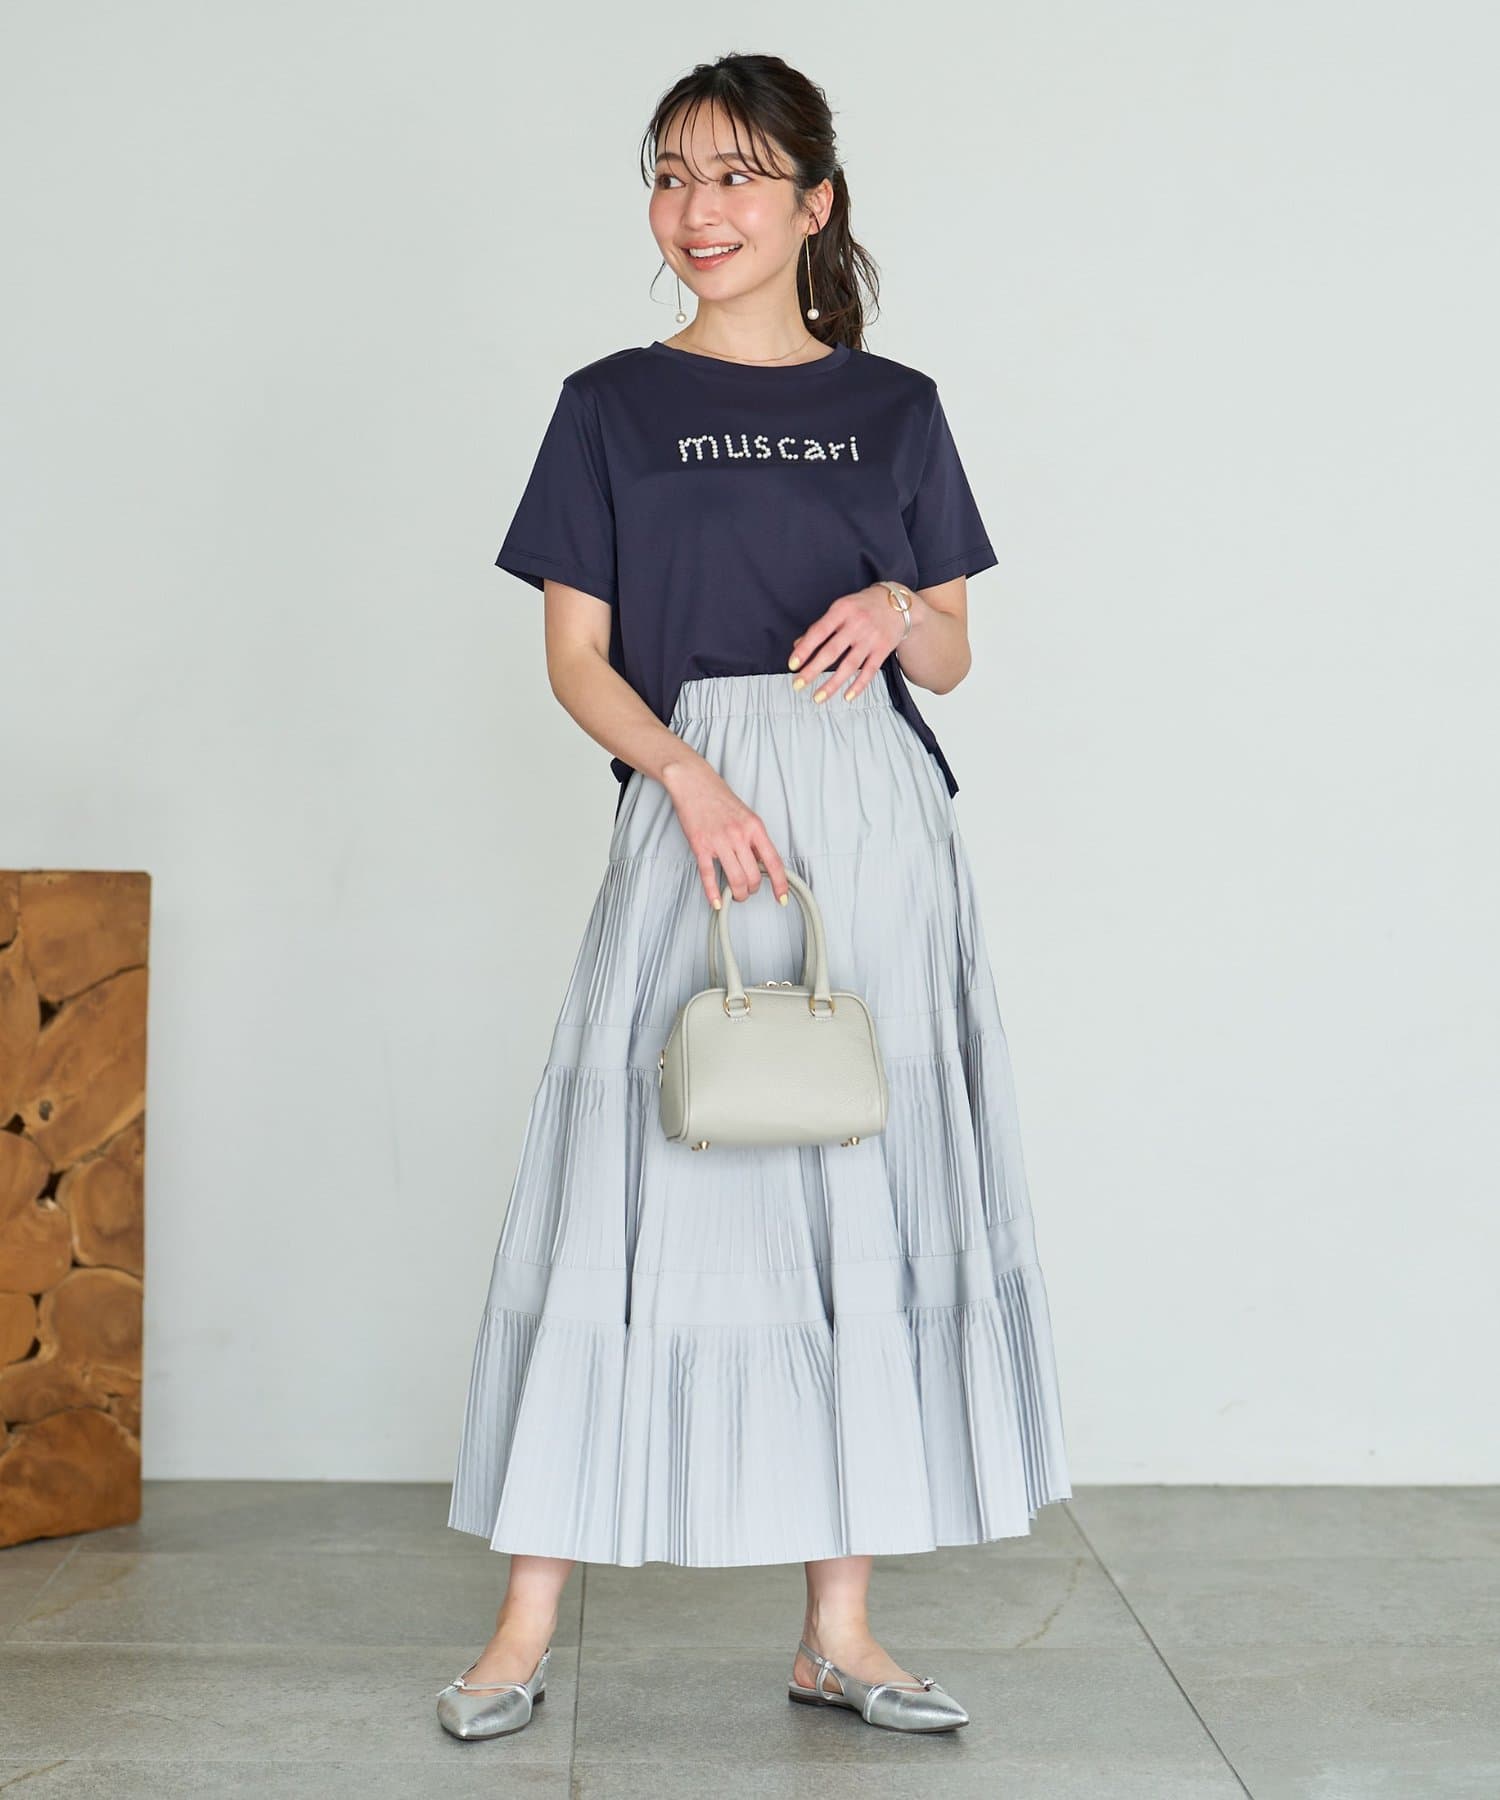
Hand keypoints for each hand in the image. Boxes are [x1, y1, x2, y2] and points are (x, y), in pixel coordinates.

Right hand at [660, 757, 789, 910]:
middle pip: (753, 876)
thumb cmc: (719, 798)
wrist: (693, 782)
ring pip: (735, 879)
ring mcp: (719, 841)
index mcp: (755, 827)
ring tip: (736, 895)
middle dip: (753, 890)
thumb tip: (762, 864)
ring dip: (738, 894)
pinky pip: (709, 876)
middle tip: (749, 890)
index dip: (780, 884)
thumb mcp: (747, 816)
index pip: (774, 862)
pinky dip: (713, 893)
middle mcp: (739, 835)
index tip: (782, 898)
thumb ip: (755, 839)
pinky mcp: (700, 846)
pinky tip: (717, 902)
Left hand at [787, 583, 905, 701]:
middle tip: (797, 685)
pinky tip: (847, 697)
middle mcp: (857, 624)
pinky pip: (869, 671)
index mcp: (842, 610)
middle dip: (813, 670)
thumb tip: (798, 645)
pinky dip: (858, 686)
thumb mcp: (841, 608)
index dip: (804, 649)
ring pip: (849, 665)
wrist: (898, 604)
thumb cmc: (863, 606)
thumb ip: (821, 626)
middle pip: (832, 651)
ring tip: (817, 697)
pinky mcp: (883, 650)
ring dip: (832, 684)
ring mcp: (871, 638)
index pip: (819, 632)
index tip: (792, 665)